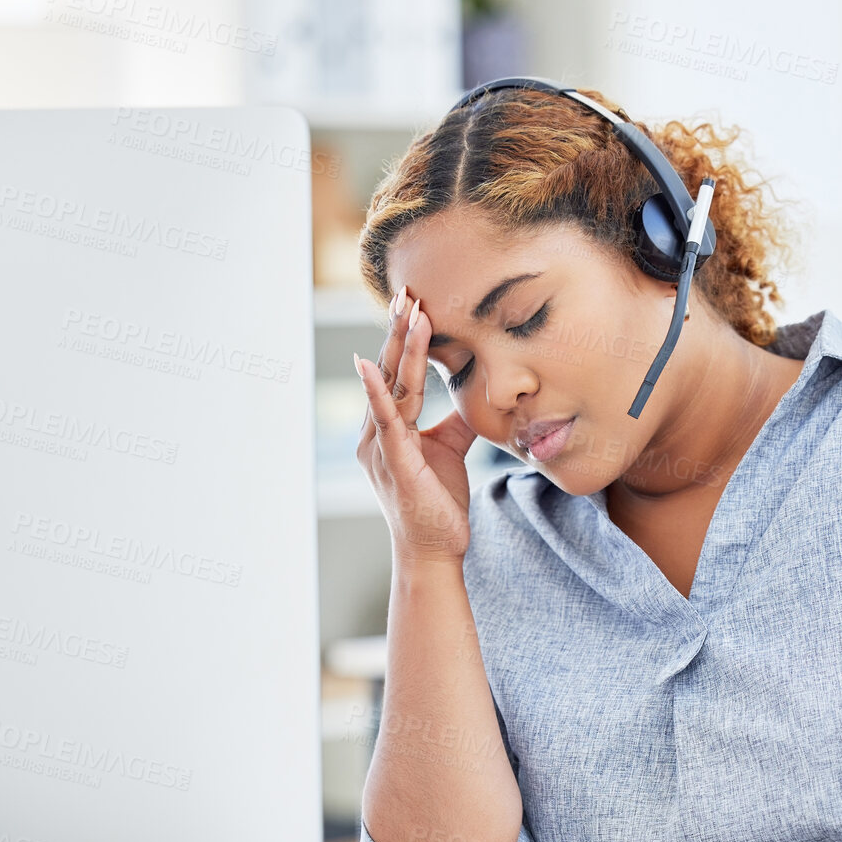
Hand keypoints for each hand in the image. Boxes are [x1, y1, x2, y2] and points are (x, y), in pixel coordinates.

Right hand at [355, 285, 478, 564]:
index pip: (398, 373)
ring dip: (399, 347)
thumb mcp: (450, 450)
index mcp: (389, 428)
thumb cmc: (437, 503)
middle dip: (399, 330)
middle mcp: (377, 433)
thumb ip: (454, 419)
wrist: (435, 550)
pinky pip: (385, 420)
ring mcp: (382, 447)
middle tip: (408, 291)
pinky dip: (376, 391)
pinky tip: (369, 364)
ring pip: (392, 387)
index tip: (415, 303)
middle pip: (390, 371)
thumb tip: (471, 389)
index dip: (406, 338)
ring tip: (408, 311)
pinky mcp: (394, 463)